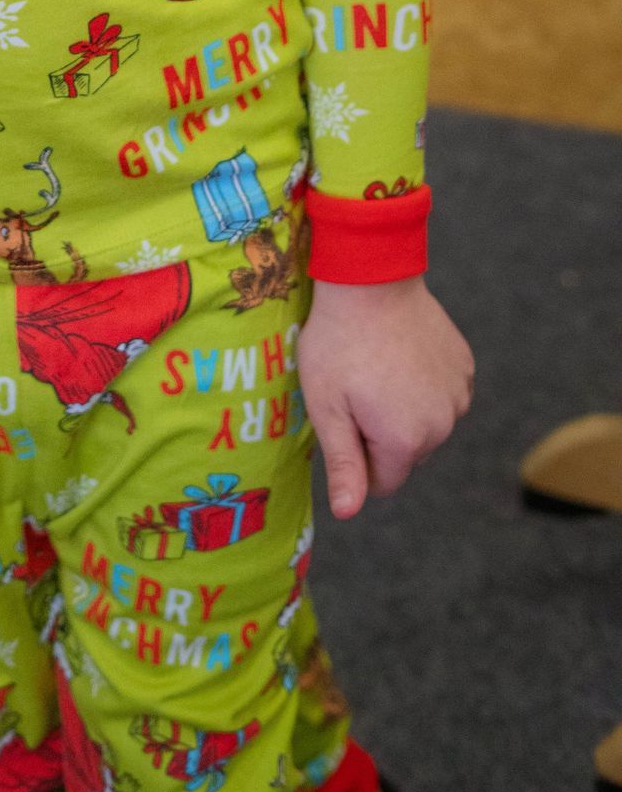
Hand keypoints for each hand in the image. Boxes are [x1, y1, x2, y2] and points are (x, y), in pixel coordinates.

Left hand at [299, 275, 472, 518]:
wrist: (370, 278)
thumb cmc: (337, 342)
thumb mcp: (326, 405)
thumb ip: (342, 464)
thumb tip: (347, 513)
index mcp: (407, 441)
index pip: (382, 482)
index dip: (356, 455)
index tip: (343, 418)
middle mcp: (443, 425)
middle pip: (406, 453)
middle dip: (381, 433)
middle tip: (355, 388)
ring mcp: (459, 394)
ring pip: (426, 423)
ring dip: (404, 408)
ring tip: (376, 367)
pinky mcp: (465, 366)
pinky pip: (442, 393)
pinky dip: (423, 383)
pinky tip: (400, 354)